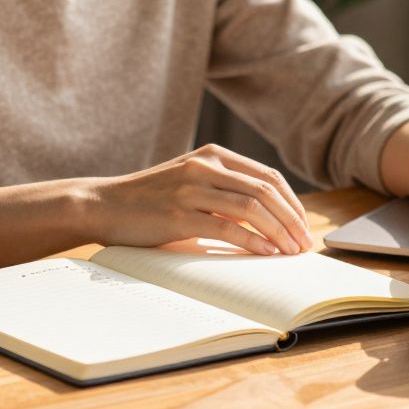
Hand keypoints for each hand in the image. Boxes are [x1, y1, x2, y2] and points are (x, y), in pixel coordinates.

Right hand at [79, 144, 314, 255]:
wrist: (104, 205)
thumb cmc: (150, 200)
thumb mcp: (190, 184)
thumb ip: (224, 193)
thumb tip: (267, 220)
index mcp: (213, 155)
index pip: (268, 176)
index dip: (292, 202)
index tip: (302, 226)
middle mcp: (204, 165)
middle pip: (266, 190)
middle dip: (291, 219)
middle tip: (304, 243)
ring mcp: (191, 188)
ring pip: (251, 207)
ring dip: (278, 231)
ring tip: (291, 251)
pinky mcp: (179, 214)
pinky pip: (227, 228)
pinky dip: (252, 241)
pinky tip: (266, 253)